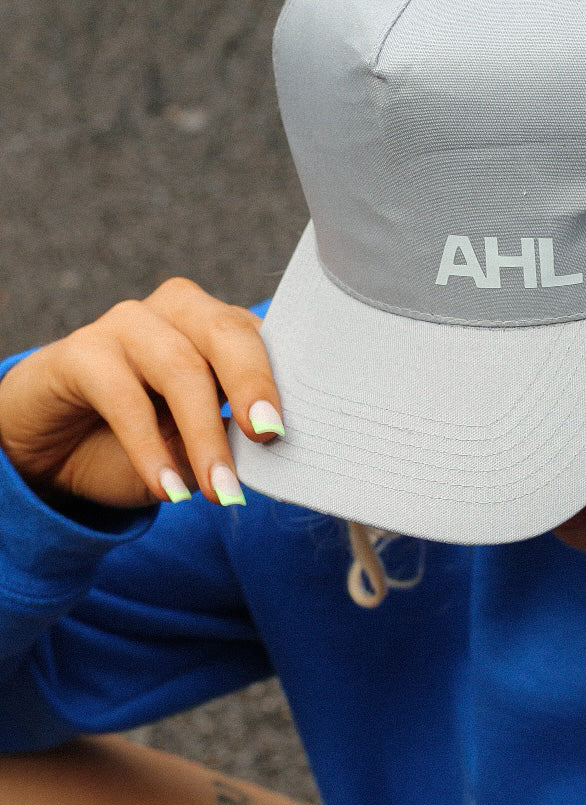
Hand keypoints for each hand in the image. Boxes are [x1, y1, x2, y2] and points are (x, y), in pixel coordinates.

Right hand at [0, 278, 282, 509]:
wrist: (57, 453)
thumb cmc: (144, 443)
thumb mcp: (199, 445)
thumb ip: (236, 438)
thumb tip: (279, 452)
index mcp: (220, 327)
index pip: (265, 338)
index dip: (290, 378)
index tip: (309, 422)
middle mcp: (178, 312)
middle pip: (226, 332)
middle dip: (253, 384)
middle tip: (270, 436)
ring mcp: (127, 325)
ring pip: (179, 366)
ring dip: (204, 435)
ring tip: (221, 492)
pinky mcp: (80, 352)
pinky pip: (122, 395)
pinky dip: (150, 448)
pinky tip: (168, 490)